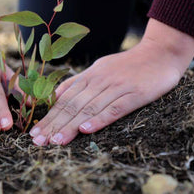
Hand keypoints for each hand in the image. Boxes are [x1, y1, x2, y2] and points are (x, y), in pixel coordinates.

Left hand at [29, 19, 193, 145]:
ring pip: (89, 108)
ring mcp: (116, 86)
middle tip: (38, 141)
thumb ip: (80, 82)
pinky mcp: (135, 93)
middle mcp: (99, 81)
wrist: (160, 52)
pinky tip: (87, 130)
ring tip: (55, 141)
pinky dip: (100, 119)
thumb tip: (58, 95)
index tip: (34, 132)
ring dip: (70, 125)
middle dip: (53, 124)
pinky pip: (115, 107)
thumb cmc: (128, 65)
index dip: (48, 116)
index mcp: (89, 76)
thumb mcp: (99, 69)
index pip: (64, 99)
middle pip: (72, 105)